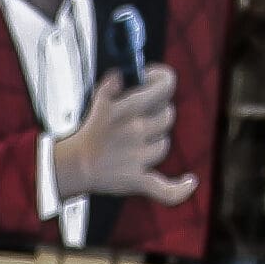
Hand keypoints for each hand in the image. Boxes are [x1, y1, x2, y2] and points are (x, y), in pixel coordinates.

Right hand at [51, 67, 197, 205]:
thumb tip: (122, 74)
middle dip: (158, 113)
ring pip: (164, 144)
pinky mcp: (138, 179)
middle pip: (168, 115)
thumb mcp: (97, 102)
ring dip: (155, 141)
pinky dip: (179, 189)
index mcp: (131, 107)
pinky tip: (190, 181)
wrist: (74, 166)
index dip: (163, 79)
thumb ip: (112, 84)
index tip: (153, 81)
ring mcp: (140, 156)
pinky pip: (165, 188)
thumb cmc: (88, 133)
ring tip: (136, 143)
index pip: (166, 86)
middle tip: (142, 116)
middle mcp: (139, 130)